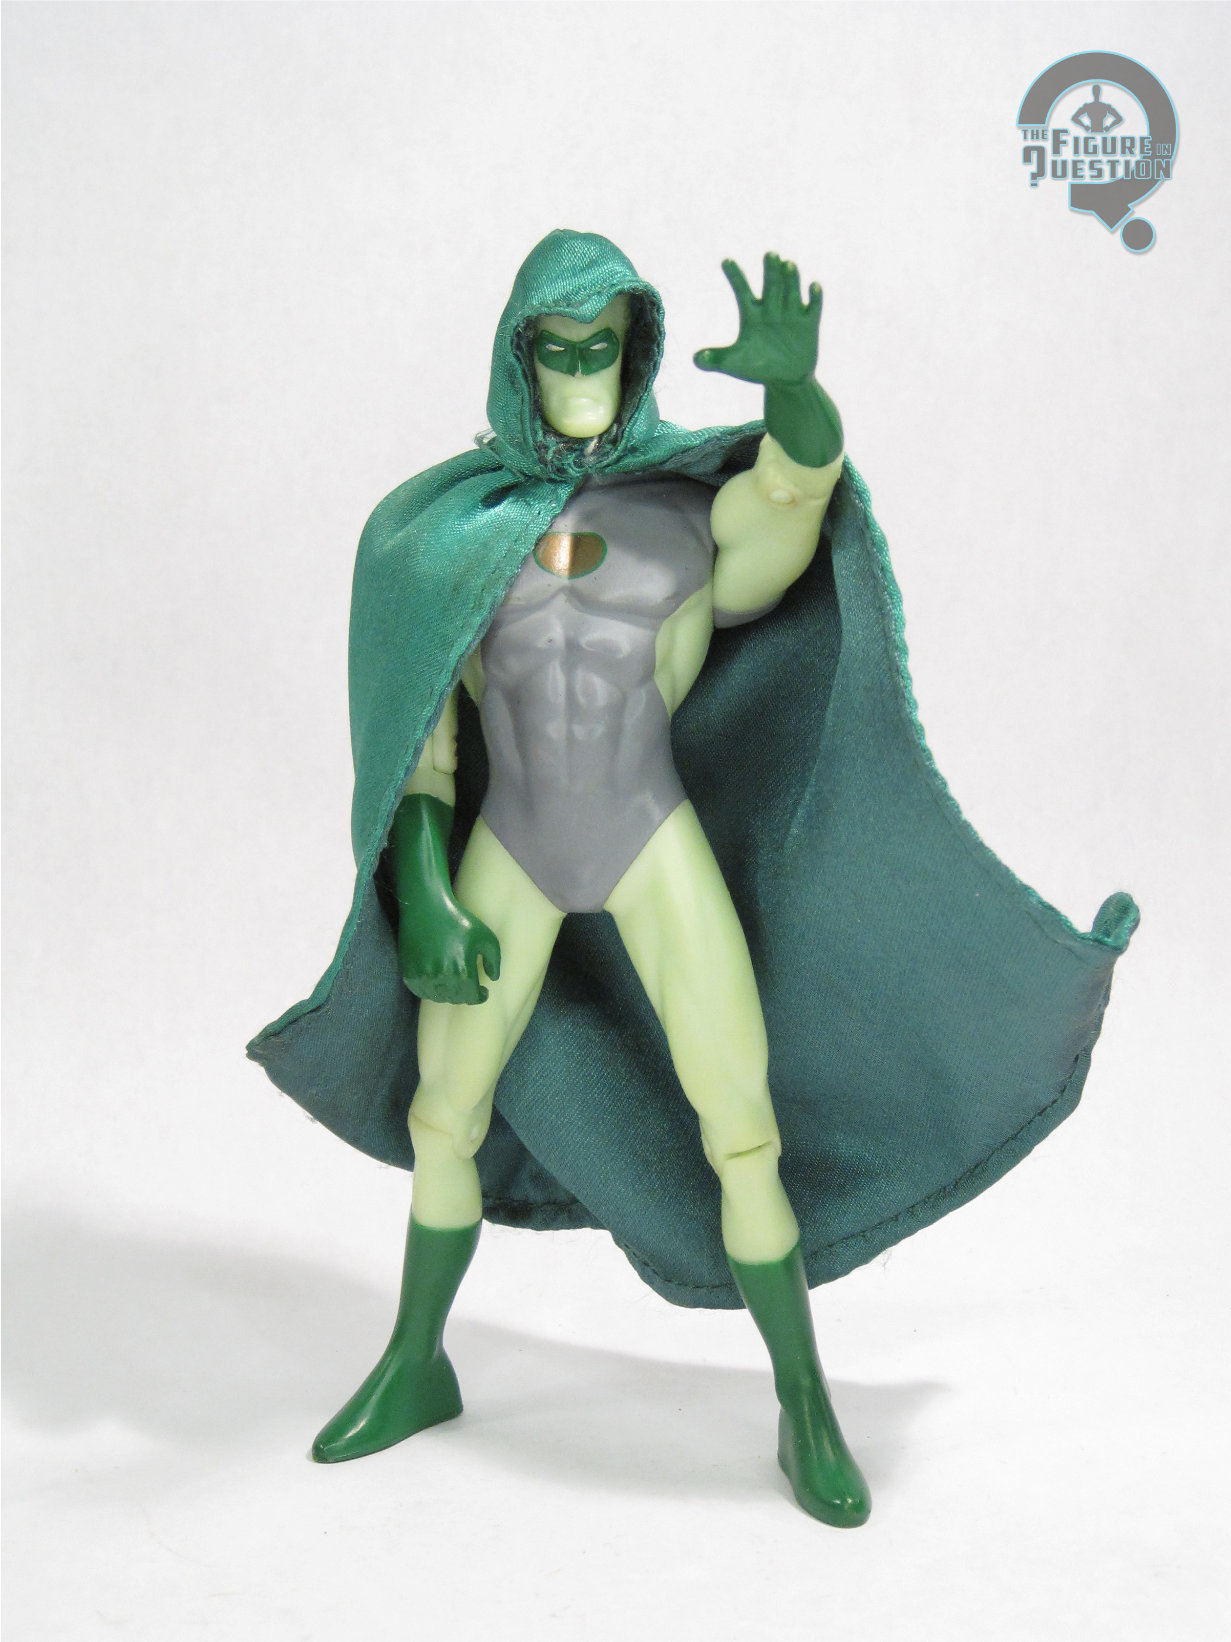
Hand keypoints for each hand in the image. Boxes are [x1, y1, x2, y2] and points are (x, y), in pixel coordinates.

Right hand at [399, 898, 500, 1005]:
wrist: (426, 909)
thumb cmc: (458, 921)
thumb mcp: (486, 937)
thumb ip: (494, 961)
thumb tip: (492, 979)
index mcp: (462, 971)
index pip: (472, 997)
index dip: (480, 996)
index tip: (483, 992)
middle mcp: (442, 978)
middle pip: (456, 998)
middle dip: (466, 994)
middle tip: (470, 986)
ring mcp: (423, 977)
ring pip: (439, 997)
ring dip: (449, 994)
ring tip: (455, 983)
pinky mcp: (409, 973)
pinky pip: (422, 991)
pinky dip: (431, 990)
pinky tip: (438, 981)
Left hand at [694, 252, 822, 387]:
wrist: (785, 379)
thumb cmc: (757, 367)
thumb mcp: (735, 364)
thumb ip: (716, 360)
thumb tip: (695, 359)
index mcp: (751, 315)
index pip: (741, 291)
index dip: (734, 277)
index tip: (725, 261)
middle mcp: (772, 309)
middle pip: (770, 286)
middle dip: (770, 271)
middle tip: (769, 255)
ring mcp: (791, 314)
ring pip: (791, 291)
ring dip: (791, 279)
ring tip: (788, 265)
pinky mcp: (809, 324)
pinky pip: (813, 308)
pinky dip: (814, 298)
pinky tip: (813, 286)